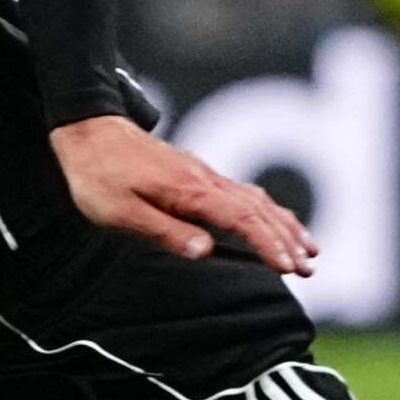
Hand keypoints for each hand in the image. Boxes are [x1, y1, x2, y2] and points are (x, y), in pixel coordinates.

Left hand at [53, 113, 313, 275]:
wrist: (89, 131)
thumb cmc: (98, 176)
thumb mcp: (120, 212)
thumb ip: (163, 231)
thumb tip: (206, 252)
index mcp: (190, 191)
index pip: (242, 219)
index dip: (269, 245)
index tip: (289, 268)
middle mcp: (205, 180)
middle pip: (259, 209)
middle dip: (288, 239)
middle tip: (310, 268)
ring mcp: (204, 174)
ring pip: (257, 199)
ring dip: (285, 224)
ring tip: (309, 248)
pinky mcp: (197, 174)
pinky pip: (244, 192)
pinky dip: (268, 210)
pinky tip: (275, 220)